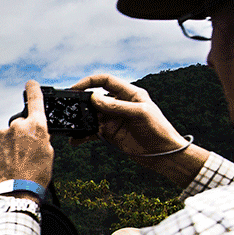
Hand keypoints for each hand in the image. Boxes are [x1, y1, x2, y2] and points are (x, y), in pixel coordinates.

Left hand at [0, 80, 53, 189]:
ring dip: (10, 144)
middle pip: (20, 125)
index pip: (35, 101)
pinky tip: (6, 161)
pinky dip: (0, 149)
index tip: (30, 83)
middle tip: (25, 153)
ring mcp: (3, 133)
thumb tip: (33, 133)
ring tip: (15, 161)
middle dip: (22, 135)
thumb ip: (40, 136)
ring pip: (8, 135)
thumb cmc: (36, 174)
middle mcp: (18, 125)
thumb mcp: (48, 152)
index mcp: (37, 126)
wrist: (18, 189)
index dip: (33, 90)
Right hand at [70, 74, 184, 156]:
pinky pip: (93, 131)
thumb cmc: (159, 130)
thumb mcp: (140, 114)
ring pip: (92, 116)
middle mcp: (120, 104)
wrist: (164, 154)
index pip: (105, 81)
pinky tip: (76, 139)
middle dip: (82, 103)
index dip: (89, 82)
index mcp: (130, 94)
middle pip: (95, 98)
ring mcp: (114, 119)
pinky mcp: (110, 133)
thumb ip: (117, 106)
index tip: (75, 89)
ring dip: (81, 121)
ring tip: (71, 127)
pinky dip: (83, 135)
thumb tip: (94, 98)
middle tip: (69, 109)